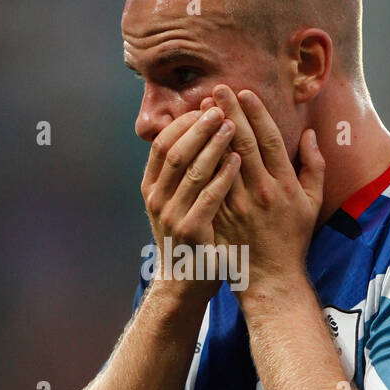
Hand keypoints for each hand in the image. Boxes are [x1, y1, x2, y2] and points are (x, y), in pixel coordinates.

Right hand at [140, 106, 240, 294]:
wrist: (185, 282)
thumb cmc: (187, 236)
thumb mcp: (173, 202)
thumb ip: (179, 172)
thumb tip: (193, 130)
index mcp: (151, 188)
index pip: (161, 144)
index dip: (183, 123)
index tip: (205, 107)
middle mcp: (157, 199)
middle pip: (175, 152)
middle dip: (198, 128)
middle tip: (220, 108)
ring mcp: (172, 216)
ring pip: (191, 171)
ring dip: (212, 145)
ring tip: (232, 126)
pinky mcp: (191, 232)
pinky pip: (209, 197)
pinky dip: (223, 176)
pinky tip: (238, 160)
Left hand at [206, 86, 324, 298]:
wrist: (271, 278)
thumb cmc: (293, 238)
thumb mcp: (313, 203)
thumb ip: (314, 166)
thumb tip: (310, 134)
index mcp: (285, 185)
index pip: (269, 140)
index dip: (256, 113)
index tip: (245, 92)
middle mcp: (261, 192)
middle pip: (242, 143)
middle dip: (229, 112)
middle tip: (217, 89)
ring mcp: (238, 206)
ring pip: (220, 160)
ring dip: (210, 132)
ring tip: (202, 108)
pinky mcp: (219, 218)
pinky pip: (207, 184)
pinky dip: (199, 161)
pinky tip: (191, 142)